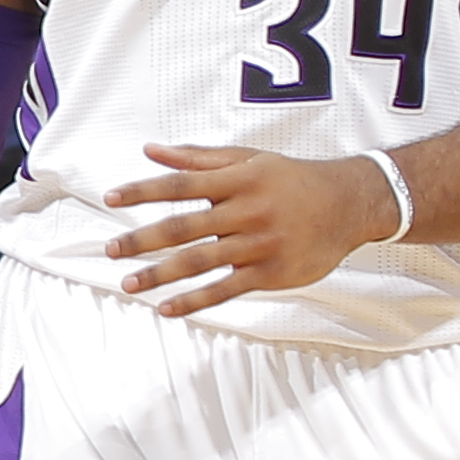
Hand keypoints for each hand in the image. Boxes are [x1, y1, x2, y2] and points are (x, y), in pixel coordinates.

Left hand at [103, 143, 404, 312]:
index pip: (180, 184)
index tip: (110, 197)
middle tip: (109, 250)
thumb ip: (198, 158)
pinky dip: (195, 301)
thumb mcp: (249, 160)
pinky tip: (167, 309)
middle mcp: (246, 210)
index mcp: (238, 179)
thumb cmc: (291, 179)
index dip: (143, 190)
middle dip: (142, 239)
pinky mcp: (271, 273)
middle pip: (184, 226)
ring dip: (160, 275)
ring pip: (200, 261)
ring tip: (129, 285)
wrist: (349, 204)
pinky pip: (226, 290)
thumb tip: (151, 150)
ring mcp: (259, 244)